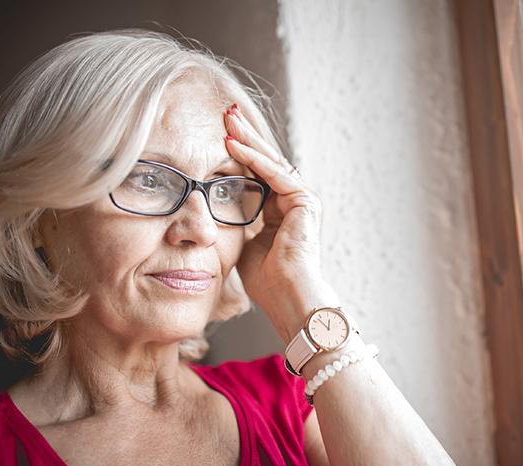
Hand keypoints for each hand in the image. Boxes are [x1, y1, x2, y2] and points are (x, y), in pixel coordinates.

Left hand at [222, 104, 339, 340]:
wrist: (288, 297)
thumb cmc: (268, 281)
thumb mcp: (244, 244)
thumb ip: (239, 224)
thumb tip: (216, 214)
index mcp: (281, 210)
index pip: (258, 172)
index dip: (240, 152)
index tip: (220, 134)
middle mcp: (295, 201)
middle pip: (267, 160)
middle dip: (245, 135)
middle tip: (226, 111)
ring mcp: (303, 200)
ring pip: (272, 162)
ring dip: (249, 140)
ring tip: (228, 119)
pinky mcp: (306, 203)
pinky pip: (277, 175)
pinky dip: (256, 160)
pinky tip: (235, 146)